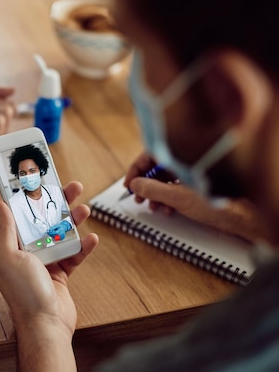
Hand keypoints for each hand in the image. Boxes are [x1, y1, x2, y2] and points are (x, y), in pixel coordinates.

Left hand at [0, 181, 98, 332]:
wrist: (46, 325)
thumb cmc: (25, 293)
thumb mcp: (9, 256)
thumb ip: (5, 229)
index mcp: (11, 247)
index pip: (21, 215)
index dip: (31, 197)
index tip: (41, 180)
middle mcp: (27, 253)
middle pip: (45, 221)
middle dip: (59, 204)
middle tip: (73, 187)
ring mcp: (45, 263)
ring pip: (62, 235)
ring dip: (74, 222)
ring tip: (85, 209)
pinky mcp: (61, 274)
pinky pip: (74, 255)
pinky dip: (84, 247)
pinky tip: (92, 238)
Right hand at [124, 152, 269, 242]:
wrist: (242, 216)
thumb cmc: (219, 203)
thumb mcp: (177, 197)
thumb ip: (152, 188)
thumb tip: (136, 183)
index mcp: (183, 156)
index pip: (150, 156)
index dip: (136, 171)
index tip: (129, 184)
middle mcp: (187, 161)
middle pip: (157, 168)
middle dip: (146, 185)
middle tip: (139, 197)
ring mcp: (193, 172)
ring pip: (166, 179)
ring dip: (157, 194)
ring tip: (155, 206)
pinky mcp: (197, 183)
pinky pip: (176, 186)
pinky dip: (169, 197)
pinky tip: (169, 209)